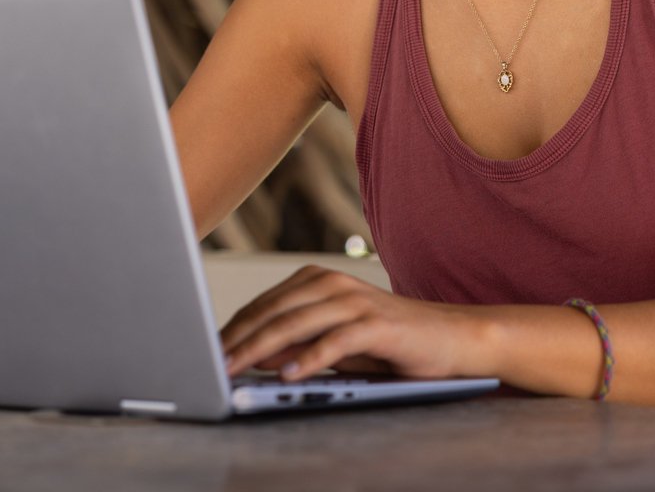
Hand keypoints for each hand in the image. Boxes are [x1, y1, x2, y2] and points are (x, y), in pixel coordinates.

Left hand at [220, 266, 494, 380]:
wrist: (451, 338)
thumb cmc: (388, 344)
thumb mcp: (333, 343)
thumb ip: (295, 343)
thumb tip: (250, 356)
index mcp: (316, 280)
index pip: (263, 305)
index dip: (232, 329)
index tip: (204, 352)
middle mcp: (332, 283)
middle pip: (273, 312)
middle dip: (238, 340)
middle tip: (208, 364)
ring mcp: (355, 301)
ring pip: (296, 324)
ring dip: (261, 349)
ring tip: (235, 369)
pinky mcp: (376, 324)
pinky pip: (335, 341)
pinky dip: (309, 358)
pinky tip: (289, 375)